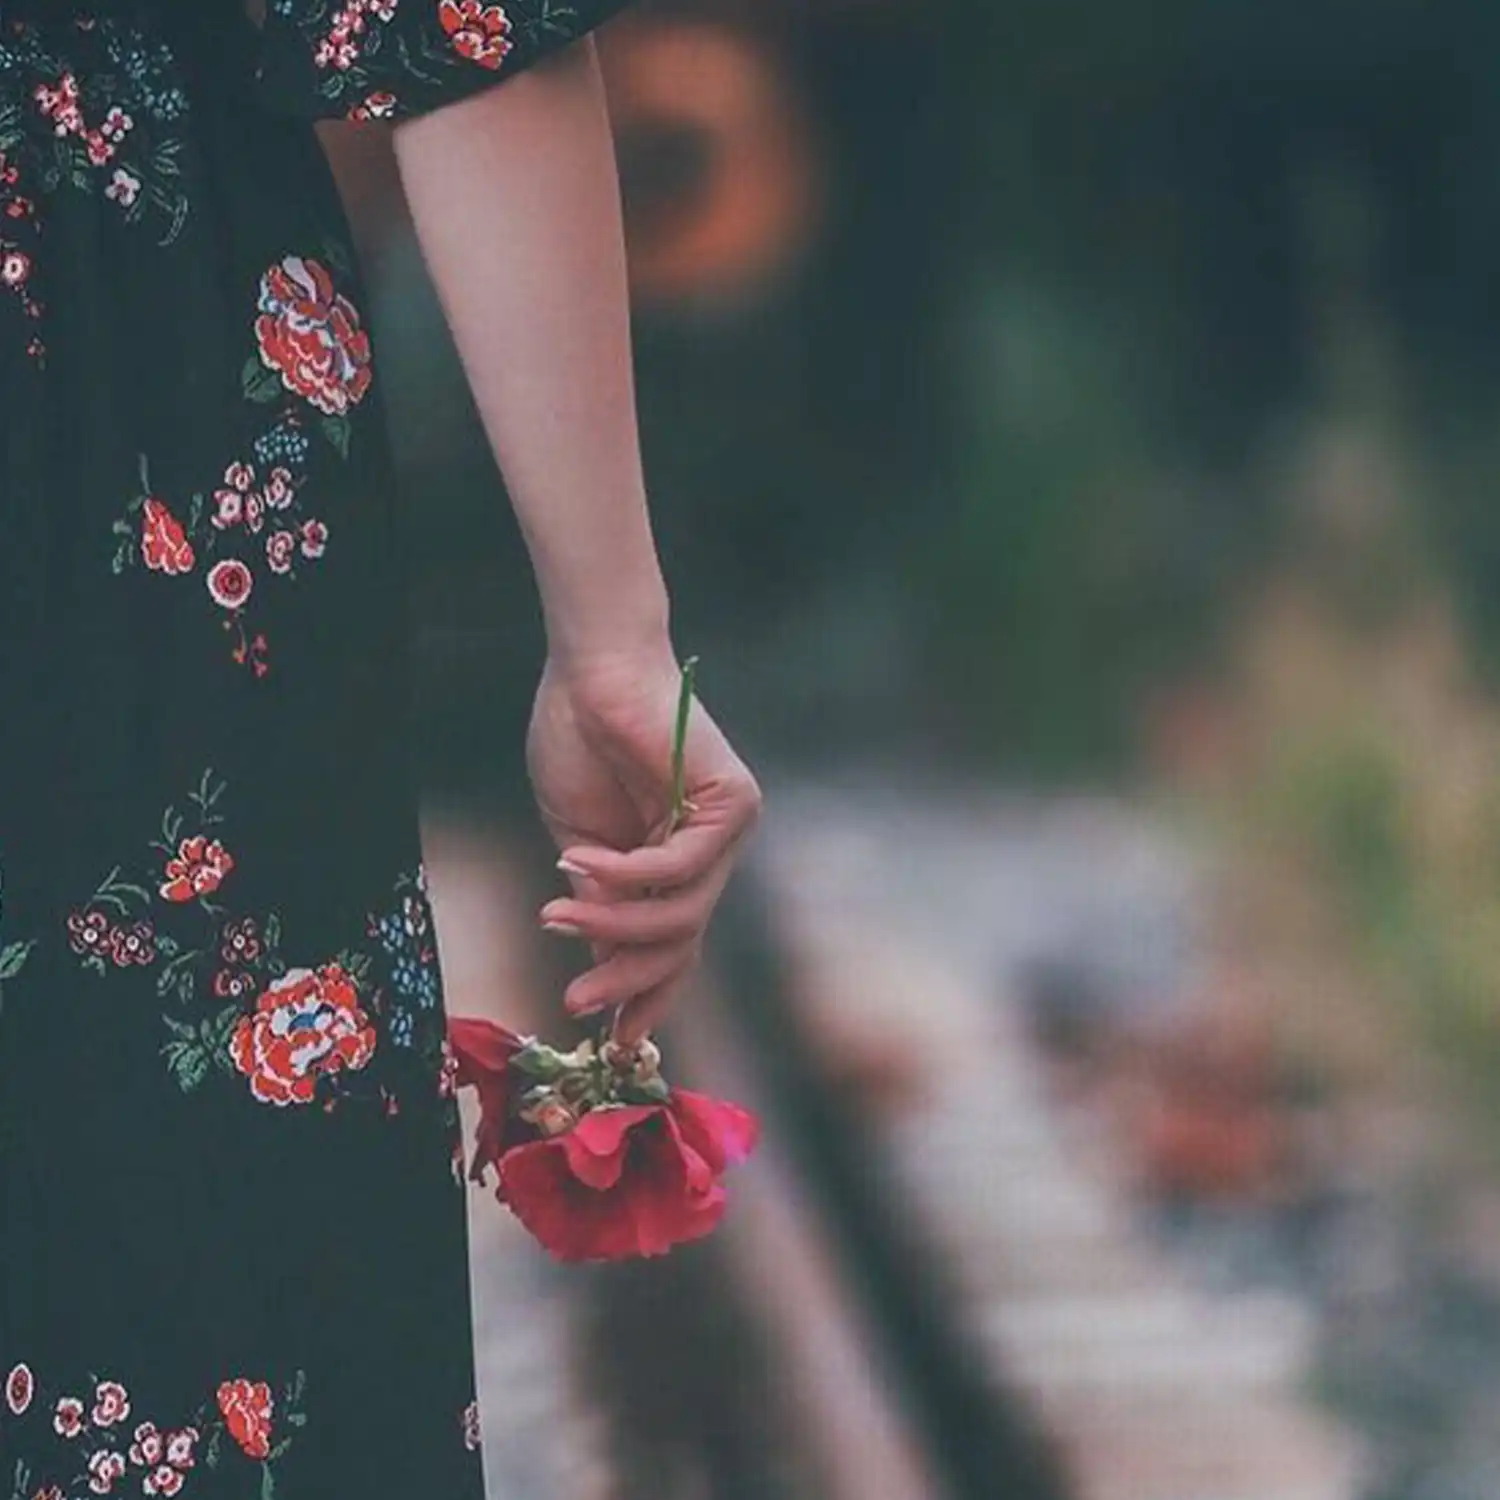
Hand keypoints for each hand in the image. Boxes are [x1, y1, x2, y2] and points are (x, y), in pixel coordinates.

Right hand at [526, 647, 761, 1043]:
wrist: (588, 669)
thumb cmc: (579, 740)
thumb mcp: (580, 843)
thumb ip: (598, 904)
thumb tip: (600, 967)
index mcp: (678, 857)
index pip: (677, 941)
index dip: (647, 992)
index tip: (613, 1039)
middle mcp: (715, 847)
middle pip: (683, 939)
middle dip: (627, 979)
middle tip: (577, 1006)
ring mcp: (730, 826)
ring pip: (683, 912)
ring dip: (615, 926)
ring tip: (553, 915)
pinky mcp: (733, 802)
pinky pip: (680, 866)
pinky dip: (624, 874)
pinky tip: (577, 862)